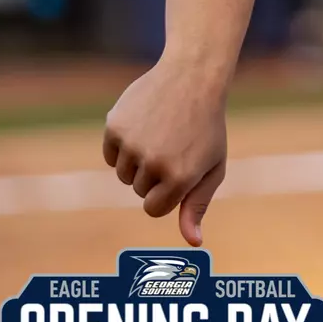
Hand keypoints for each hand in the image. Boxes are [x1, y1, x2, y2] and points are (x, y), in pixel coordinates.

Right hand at [102, 60, 228, 245]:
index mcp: (180, 177)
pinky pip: (110, 155)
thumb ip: (198, 206)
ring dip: (137, 162)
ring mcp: (132, 145)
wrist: (192, 80)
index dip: (164, 195)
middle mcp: (153, 163)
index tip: (178, 175)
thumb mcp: (212, 168)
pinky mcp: (114, 127)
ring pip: (122, 174)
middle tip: (174, 147)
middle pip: (138, 191)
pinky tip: (145, 127)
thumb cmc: (207, 129)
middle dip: (154, 176)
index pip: (153, 209)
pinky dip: (123, 146)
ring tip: (161, 136)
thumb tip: (194, 242)